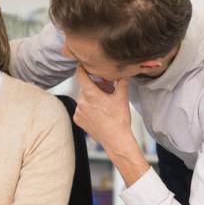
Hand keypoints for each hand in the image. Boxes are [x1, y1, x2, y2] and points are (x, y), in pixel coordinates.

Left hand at [74, 68, 149, 186]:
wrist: (115, 140)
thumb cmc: (119, 119)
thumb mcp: (122, 97)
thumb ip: (122, 81)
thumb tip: (126, 70)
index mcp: (90, 93)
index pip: (81, 74)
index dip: (82, 67)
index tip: (83, 64)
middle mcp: (81, 101)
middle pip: (85, 87)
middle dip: (95, 86)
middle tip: (108, 90)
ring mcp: (78, 111)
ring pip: (83, 98)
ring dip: (91, 97)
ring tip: (104, 103)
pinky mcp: (77, 119)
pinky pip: (81, 108)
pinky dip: (88, 108)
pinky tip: (99, 112)